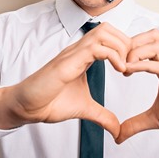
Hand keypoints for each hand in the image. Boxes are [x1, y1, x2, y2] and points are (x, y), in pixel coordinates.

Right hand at [0, 22, 130, 138]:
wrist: (27, 107)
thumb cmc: (49, 102)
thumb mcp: (84, 109)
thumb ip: (102, 116)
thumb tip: (117, 129)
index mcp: (83, 56)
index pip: (109, 37)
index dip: (125, 48)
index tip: (131, 68)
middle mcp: (78, 50)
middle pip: (109, 28)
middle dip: (126, 44)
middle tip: (131, 65)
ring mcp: (72, 54)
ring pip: (103, 32)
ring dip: (121, 47)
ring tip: (125, 68)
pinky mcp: (68, 62)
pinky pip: (95, 48)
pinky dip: (113, 56)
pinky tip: (119, 70)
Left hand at [116, 29, 158, 145]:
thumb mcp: (156, 119)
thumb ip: (135, 124)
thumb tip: (117, 136)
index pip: (146, 43)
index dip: (128, 48)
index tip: (115, 64)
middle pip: (150, 35)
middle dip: (130, 43)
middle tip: (118, 62)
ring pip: (155, 43)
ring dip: (135, 52)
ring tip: (123, 67)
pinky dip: (142, 65)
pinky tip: (129, 71)